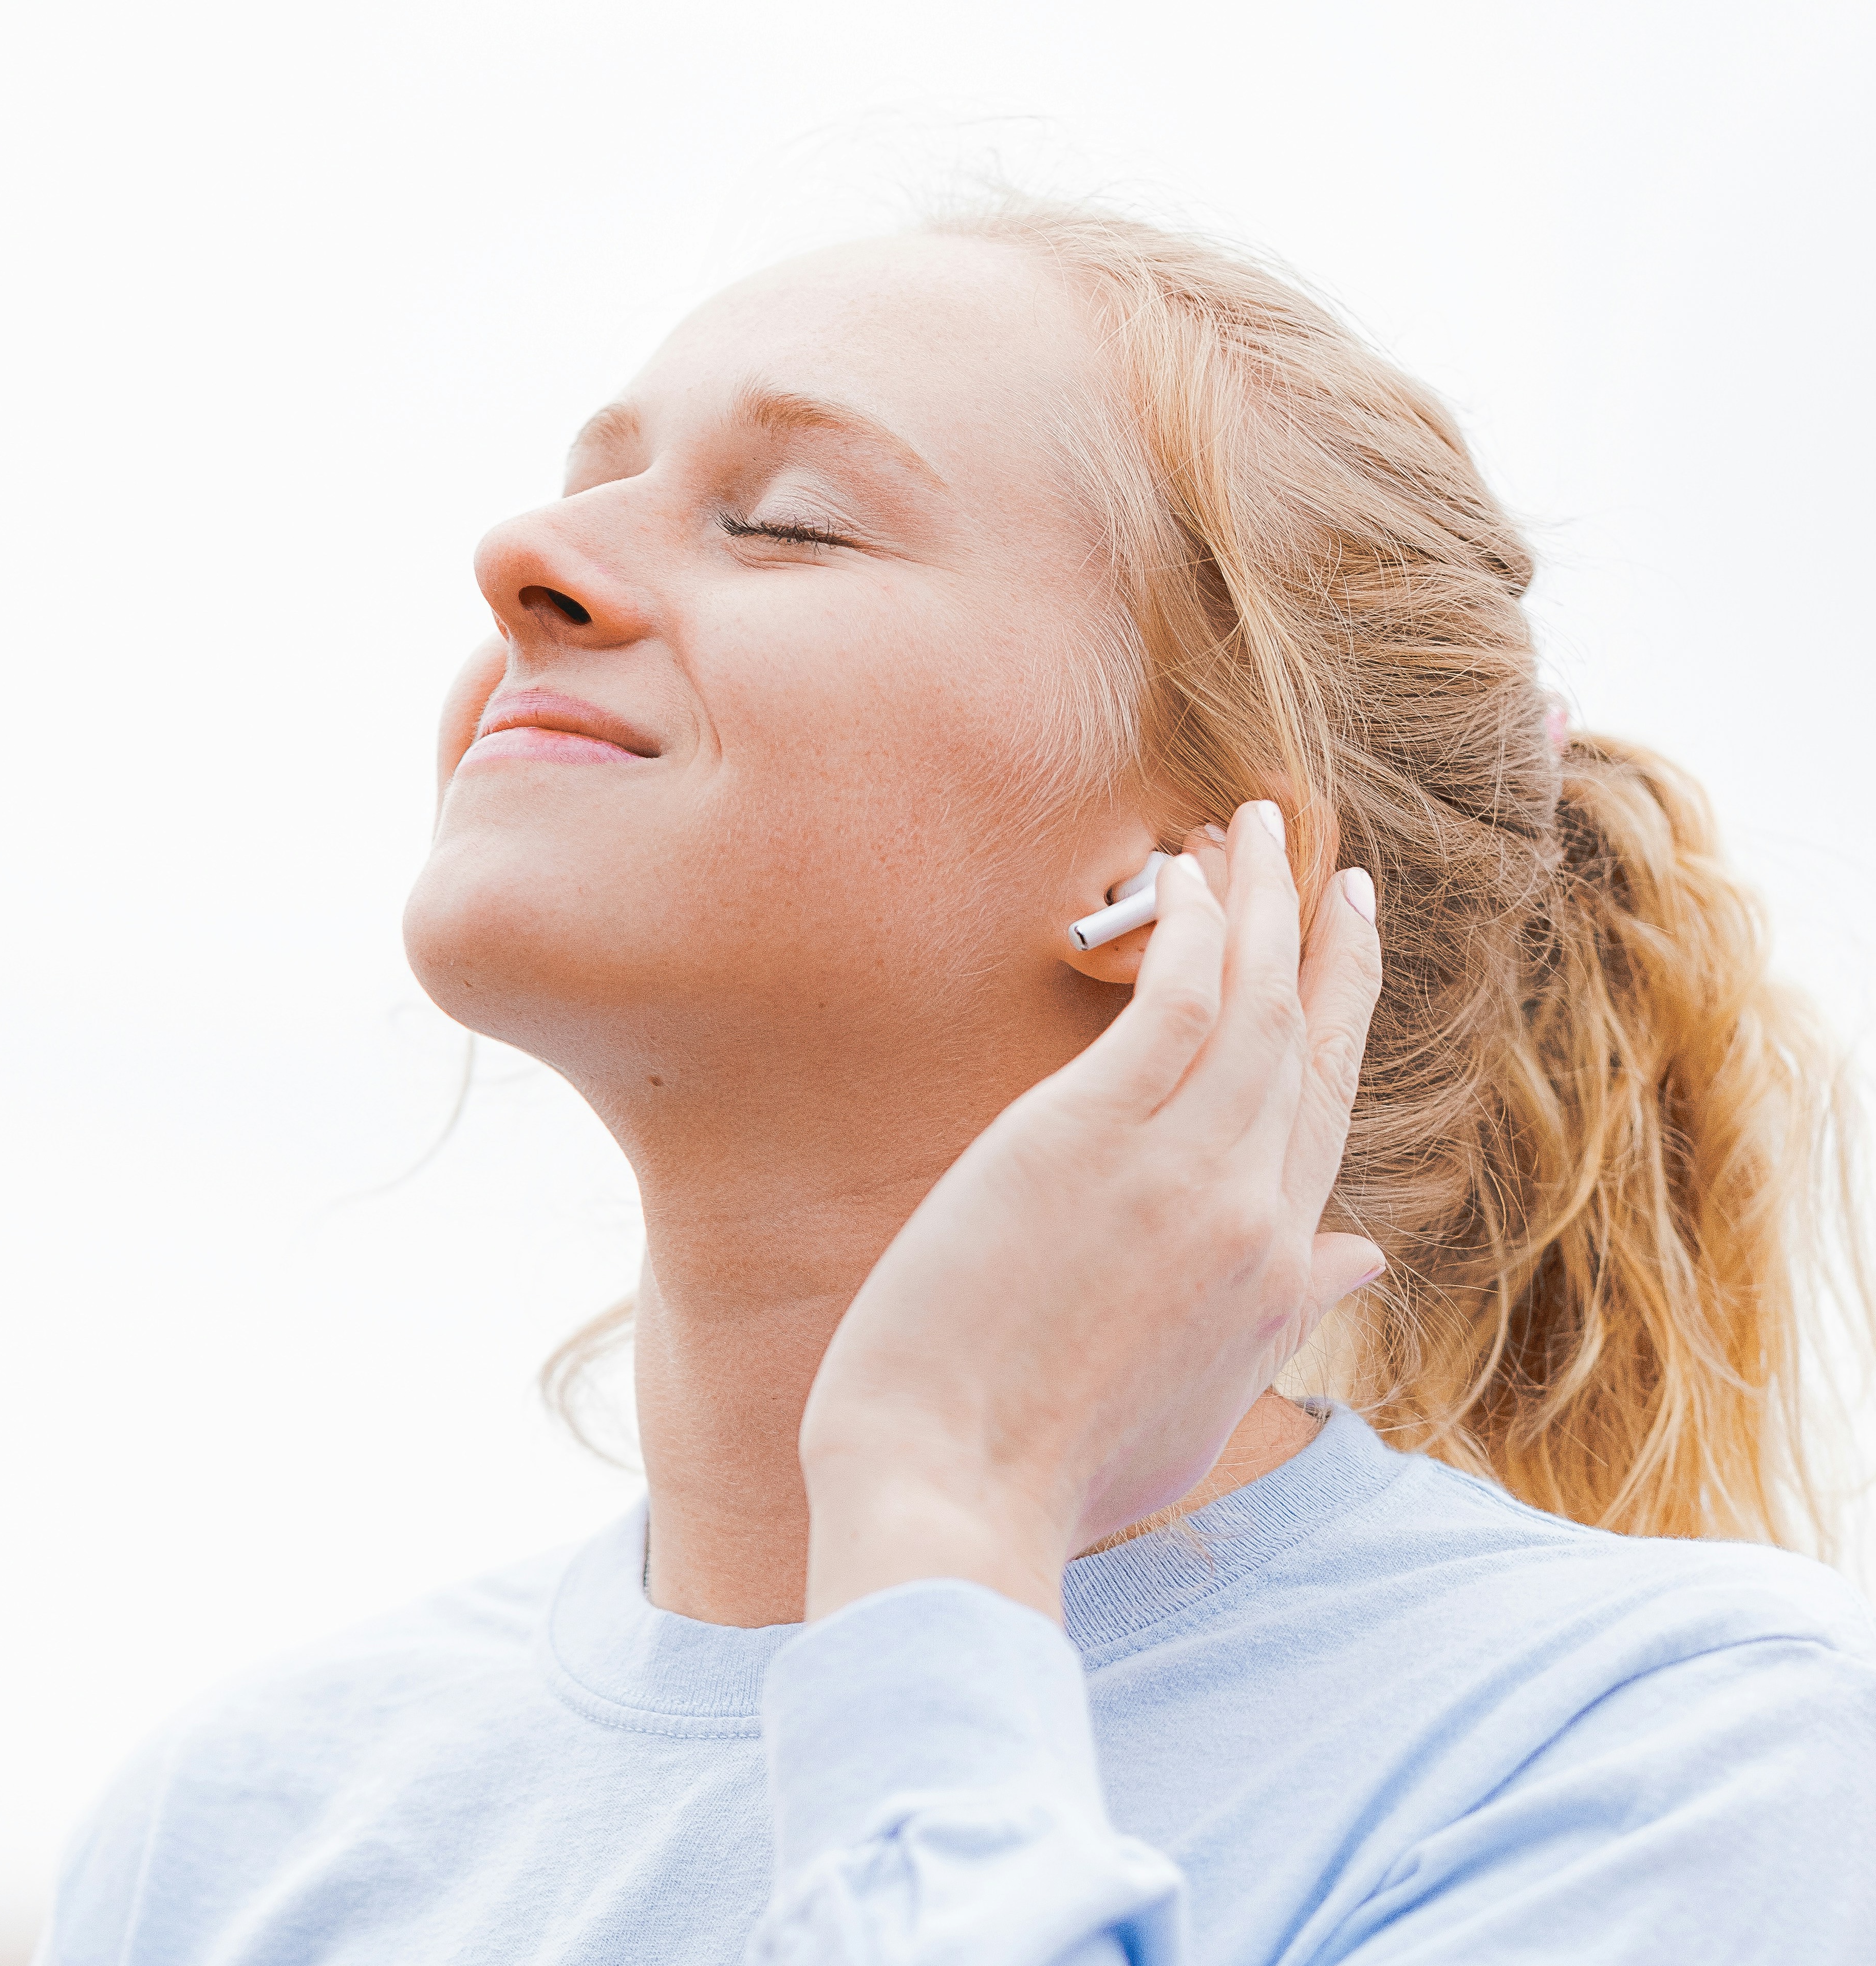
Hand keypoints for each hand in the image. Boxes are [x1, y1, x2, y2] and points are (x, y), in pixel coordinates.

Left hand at [798, 800, 1383, 1621]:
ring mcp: (1180, 1169)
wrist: (956, 1494)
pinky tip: (1185, 875)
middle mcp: (1251, 1210)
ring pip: (1251, 1003)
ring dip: (1260, 903)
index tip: (1343, 951)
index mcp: (1270, 1270)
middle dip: (1323, 945)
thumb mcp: (1205, 1403)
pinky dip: (1192, 931)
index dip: (1342, 1022)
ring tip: (1251, 822)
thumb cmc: (1055, 1462)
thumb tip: (1361, 1255)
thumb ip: (1285, 1316)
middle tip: (1330, 869)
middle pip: (1306, 1044)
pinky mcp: (1089, 1136)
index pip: (1324, 1115)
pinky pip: (1174, 1005)